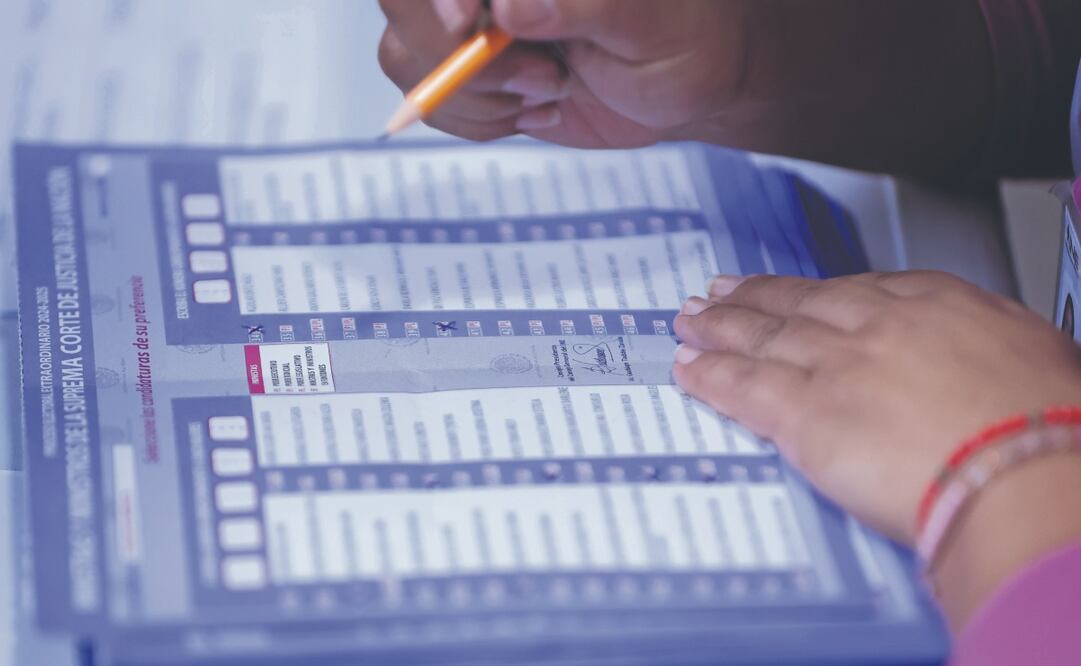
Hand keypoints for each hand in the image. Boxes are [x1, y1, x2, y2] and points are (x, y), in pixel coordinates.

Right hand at [377, 0, 748, 146]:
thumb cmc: (684, 38)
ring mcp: (470, 20)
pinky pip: (428, 98)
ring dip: (472, 94)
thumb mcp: (650, 22)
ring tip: (551, 92)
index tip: (469, 26)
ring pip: (404, 51)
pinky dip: (477, 120)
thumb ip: (587, 5)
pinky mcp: (468, 69)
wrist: (684, 86)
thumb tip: (514, 6)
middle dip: (457, 55)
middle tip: (546, 79)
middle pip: (401, 1)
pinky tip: (537, 110)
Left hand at [672, 271, 1080, 543]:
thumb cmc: (1053, 428)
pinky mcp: (805, 415)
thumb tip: (980, 361)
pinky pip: (743, 388)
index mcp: (938, 304)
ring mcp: (837, 366)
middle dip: (753, 298)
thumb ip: (988, 349)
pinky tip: (687, 369)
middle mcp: (879, 325)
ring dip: (718, 329)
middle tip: (718, 292)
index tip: (793, 291)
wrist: (1030, 472)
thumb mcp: (1039, 358)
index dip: (814, 292)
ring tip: (689, 323)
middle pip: (799, 305)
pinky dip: (709, 376)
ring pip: (762, 338)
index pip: (860, 289)